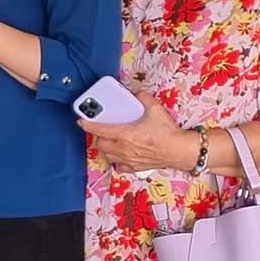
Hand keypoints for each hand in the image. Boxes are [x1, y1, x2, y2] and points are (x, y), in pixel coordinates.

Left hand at [78, 91, 195, 171]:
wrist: (179, 151)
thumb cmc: (167, 133)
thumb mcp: (155, 109)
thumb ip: (143, 98)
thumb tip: (137, 93)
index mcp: (126, 134)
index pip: (100, 130)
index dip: (88, 125)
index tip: (81, 121)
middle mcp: (124, 148)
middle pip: (100, 144)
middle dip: (97, 136)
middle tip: (100, 129)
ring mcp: (128, 159)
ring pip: (108, 155)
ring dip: (105, 148)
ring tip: (109, 140)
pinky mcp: (135, 167)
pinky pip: (119, 166)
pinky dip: (116, 160)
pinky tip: (120, 154)